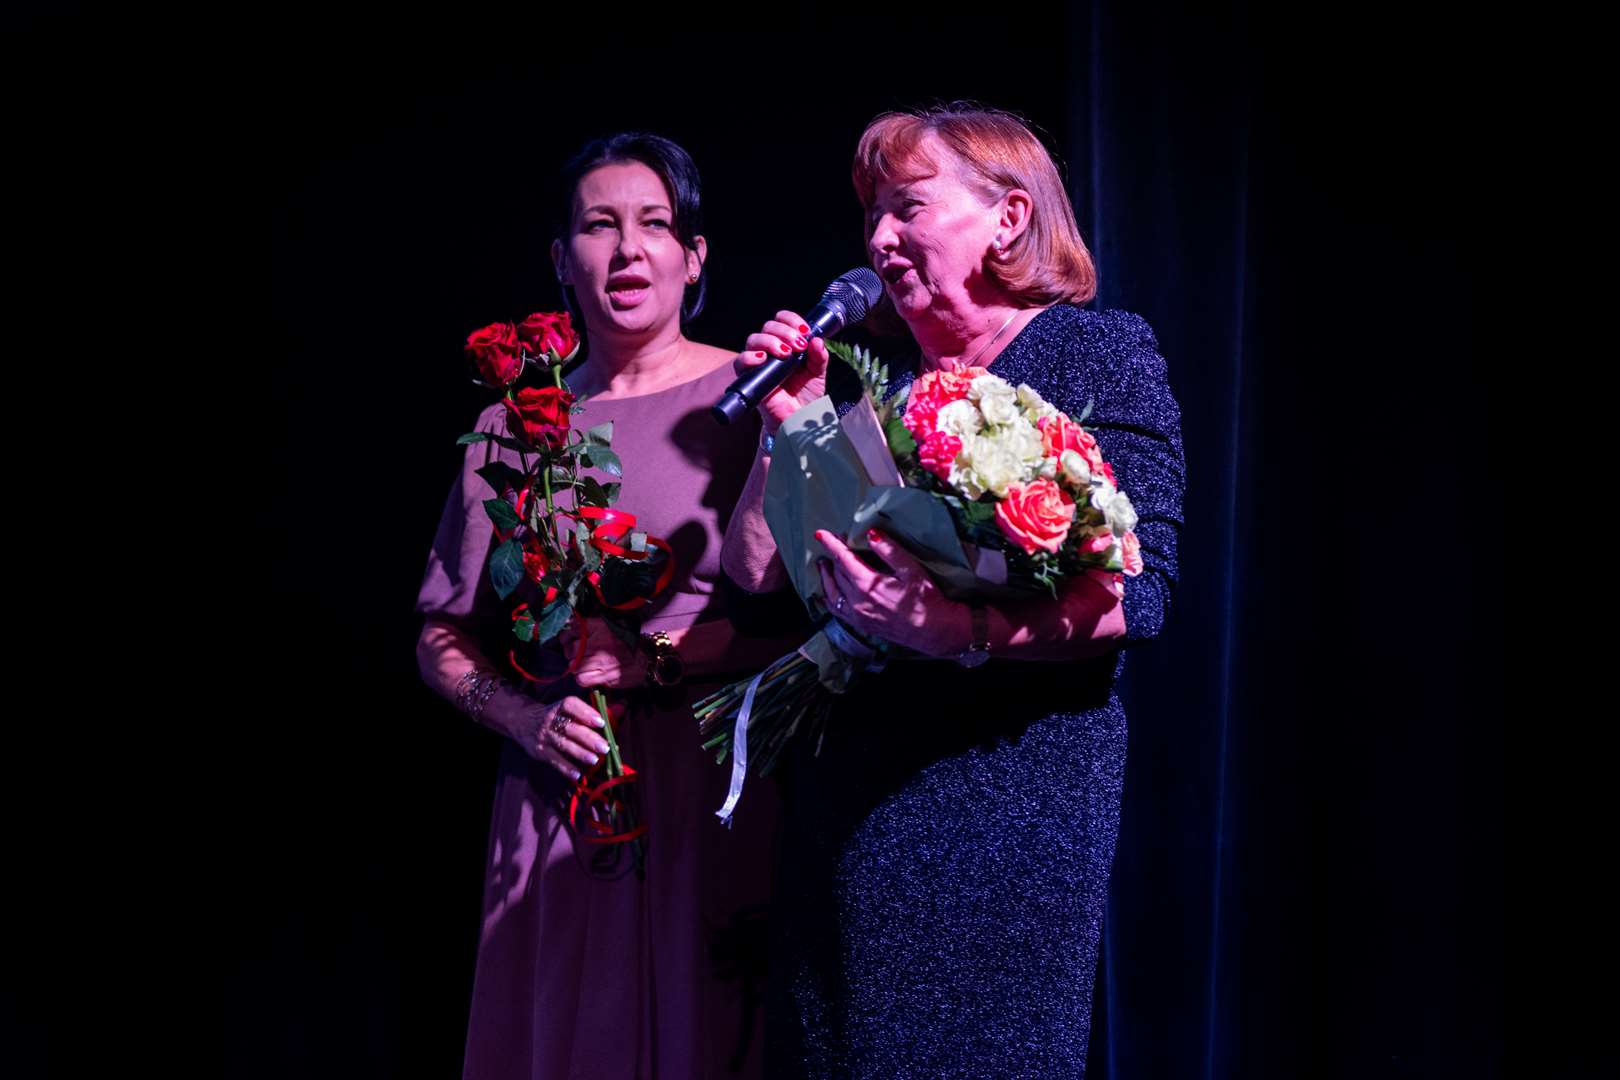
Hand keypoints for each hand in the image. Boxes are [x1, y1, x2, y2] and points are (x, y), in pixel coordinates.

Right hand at [487, 688, 620, 781]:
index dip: (585, 712)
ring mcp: (544, 736)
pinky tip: (578, 774)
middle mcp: (550, 719)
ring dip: (580, 753)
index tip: (600, 722)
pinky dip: (566, 768)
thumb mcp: (568, 709)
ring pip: (563, 744)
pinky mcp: (540, 751)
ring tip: (594, 760)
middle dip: (588, 738)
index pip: (570, 705)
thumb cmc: (557, 715)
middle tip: (604, 747)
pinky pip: (554, 760)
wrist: (523, 722)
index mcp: (559, 706)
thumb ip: (594, 711)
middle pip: (570, 728)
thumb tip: (621, 708)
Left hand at [558, 616, 645, 689]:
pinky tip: (587, 674)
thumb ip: (591, 625)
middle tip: (575, 654)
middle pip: (570, 649)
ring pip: (574, 665)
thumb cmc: (626, 641)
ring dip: (576, 665)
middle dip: (570, 652)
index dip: (566, 636)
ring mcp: (600, 661)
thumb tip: (570, 623)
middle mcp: (598, 643)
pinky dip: (581, 677)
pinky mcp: (603, 676)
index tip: (567, 639)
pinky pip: (581, 679)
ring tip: (583, 664)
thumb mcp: (609, 626)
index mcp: (600, 627)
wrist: (645, 658)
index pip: (572, 629)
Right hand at [735, 309, 830, 432]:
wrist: (799, 419)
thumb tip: (817, 340)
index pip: (782, 320)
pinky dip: (750, 357)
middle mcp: (770, 350)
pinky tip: (764, 359)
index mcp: (786, 343)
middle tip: (798, 346)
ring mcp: (759, 363)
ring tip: (786, 353)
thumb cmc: (806, 395)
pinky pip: (740, 361)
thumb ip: (819, 356)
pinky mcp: (749, 378)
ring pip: (754, 339)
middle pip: (768, 326)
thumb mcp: (818, 373)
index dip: (792, 320)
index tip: (805, 331)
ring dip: (770, 341)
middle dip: (785, 331)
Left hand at [815, 528, 969, 658]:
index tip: (821, 534)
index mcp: (868, 584)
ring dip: (826, 578)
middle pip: (837, 573)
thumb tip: (871, 534)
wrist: (933, 631)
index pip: (843, 559)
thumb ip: (889, 550)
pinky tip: (829, 594)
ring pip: (832, 593)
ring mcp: (857, 616)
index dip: (831, 544)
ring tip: (824, 566)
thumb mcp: (911, 569)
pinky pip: (837, 611)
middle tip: (834, 544)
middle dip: (833, 556)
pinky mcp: (862, 625)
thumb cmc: (926, 599)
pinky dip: (829, 599)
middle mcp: (857, 601)